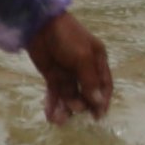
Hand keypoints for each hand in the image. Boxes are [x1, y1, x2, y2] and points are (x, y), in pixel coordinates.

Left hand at [28, 10, 113, 124]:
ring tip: (59, 119)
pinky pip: (55, 93)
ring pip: (70, 96)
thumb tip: (98, 102)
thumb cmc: (67, 37)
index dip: (102, 101)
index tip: (97, 116)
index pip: (104, 85)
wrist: (39, 25)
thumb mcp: (83, 57)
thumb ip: (90, 81)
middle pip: (87, 93)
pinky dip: (53, 104)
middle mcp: (84, 69)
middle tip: (75, 113)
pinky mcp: (52, 76)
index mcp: (97, 60)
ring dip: (65, 109)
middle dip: (82, 106)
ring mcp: (68, 73)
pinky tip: (50, 116)